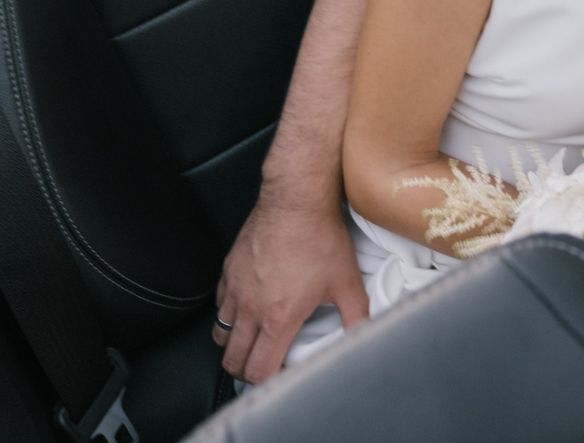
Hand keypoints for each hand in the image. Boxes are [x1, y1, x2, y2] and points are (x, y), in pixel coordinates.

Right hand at [214, 195, 368, 383]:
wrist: (296, 201)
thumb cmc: (321, 238)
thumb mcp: (348, 282)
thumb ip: (357, 317)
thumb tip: (363, 338)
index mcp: (278, 318)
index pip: (258, 371)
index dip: (267, 382)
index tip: (280, 376)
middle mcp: (250, 308)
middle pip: (232, 361)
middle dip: (247, 370)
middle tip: (264, 364)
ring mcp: (235, 290)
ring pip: (221, 335)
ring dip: (236, 344)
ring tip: (255, 339)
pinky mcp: (228, 272)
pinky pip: (219, 306)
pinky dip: (230, 314)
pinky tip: (250, 307)